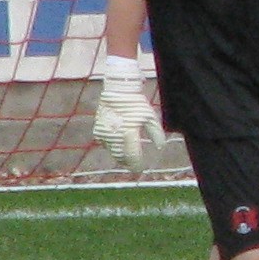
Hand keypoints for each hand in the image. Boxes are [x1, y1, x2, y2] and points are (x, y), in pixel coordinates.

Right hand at [93, 54, 163, 168]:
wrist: (116, 91)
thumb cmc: (136, 103)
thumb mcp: (150, 117)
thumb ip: (157, 134)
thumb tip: (160, 148)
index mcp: (129, 133)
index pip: (133, 157)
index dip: (137, 165)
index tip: (141, 168)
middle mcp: (115, 136)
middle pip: (122, 158)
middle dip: (129, 162)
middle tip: (135, 164)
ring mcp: (105, 134)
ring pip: (113, 153)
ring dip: (121, 157)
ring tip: (128, 157)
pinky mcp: (98, 131)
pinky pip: (105, 145)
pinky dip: (112, 148)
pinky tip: (119, 145)